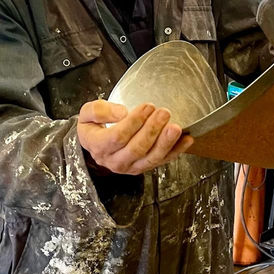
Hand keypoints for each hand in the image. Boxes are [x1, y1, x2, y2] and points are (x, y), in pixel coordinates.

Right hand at [77, 100, 193, 175]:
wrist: (96, 144)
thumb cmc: (94, 127)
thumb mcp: (86, 114)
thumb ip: (99, 111)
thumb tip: (121, 113)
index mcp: (99, 146)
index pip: (118, 136)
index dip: (134, 122)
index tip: (147, 106)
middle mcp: (115, 160)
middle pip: (136, 148)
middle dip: (152, 130)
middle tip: (163, 113)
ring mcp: (131, 166)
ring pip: (151, 158)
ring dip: (165, 142)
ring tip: (176, 127)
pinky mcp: (145, 166)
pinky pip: (162, 161)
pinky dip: (176, 151)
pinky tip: (187, 140)